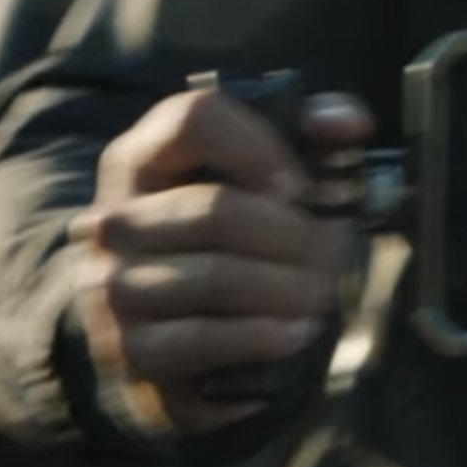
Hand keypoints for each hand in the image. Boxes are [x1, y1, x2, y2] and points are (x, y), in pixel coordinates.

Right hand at [69, 88, 373, 434]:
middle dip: (295, 235)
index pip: (193, 119)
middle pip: (216, 210)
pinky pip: (204, 338)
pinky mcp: (130, 348)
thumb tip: (352, 122)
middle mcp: (114, 217)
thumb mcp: (264, 179)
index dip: (259, 147)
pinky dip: (263, 336)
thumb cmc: (231, 241)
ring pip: (215, 277)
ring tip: (326, 293)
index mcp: (142, 158)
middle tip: (338, 251)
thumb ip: (310, 138)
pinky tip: (298, 332)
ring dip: (288, 288)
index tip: (301, 186)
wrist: (183, 341)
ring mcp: (114, 285)